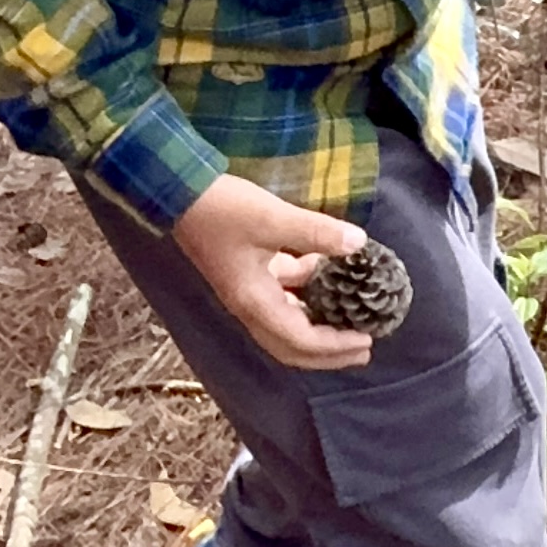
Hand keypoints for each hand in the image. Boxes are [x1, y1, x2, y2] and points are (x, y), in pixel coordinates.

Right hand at [172, 175, 373, 369]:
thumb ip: (316, 232)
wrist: (180, 193)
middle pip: (292, 346)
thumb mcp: (272, 217)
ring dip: (319, 327)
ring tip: (352, 320)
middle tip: (364, 349)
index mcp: (254, 302)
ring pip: (288, 323)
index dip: (334, 346)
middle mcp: (250, 306)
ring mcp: (249, 292)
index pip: (299, 340)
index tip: (366, 340)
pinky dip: (306, 295)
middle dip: (328, 353)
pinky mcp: (250, 275)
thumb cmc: (223, 209)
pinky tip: (328, 274)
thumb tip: (359, 243)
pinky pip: (283, 297)